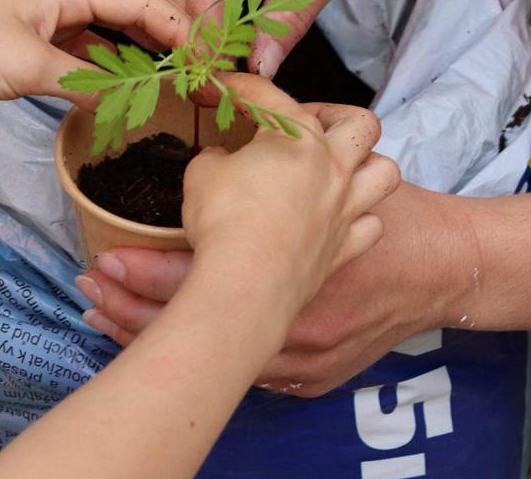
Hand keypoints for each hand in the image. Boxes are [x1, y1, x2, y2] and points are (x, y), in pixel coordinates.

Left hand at [0, 0, 189, 113]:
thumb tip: (131, 100)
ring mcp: (47, 26)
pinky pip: (84, 59)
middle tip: (199, 68)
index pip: (142, 1)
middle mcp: (64, 1)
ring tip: (172, 81)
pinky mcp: (30, 53)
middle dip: (168, 33)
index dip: (181, 27)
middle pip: (132, 8)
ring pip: (109, 35)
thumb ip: (86, 83)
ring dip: (140, 55)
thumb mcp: (29, 66)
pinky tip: (123, 94)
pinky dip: (108, 74)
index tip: (210, 59)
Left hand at [80, 182, 476, 396]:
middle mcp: (291, 316)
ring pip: (213, 359)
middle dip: (133, 313)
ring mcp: (301, 355)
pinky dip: (210, 360)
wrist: (442, 264)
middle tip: (89, 293)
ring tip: (108, 322)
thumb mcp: (320, 171)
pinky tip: (174, 353)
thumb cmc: (383, 211)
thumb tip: (208, 153)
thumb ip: (262, 169)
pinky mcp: (312, 376)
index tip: (99, 261)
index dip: (142, 271)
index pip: (196, 274)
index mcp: (287, 258)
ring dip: (161, 342)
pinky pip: (246, 374)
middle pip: (196, 327)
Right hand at [181, 80, 399, 315]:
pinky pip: (371, 226)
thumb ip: (216, 159)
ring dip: (368, 165)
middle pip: (361, 123)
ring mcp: (345, 207)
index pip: (271, 98)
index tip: (225, 86)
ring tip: (342, 169)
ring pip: (385, 172)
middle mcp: (333, 167)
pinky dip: (360, 219)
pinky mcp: (345, 247)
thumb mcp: (202, 174)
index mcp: (297, 138)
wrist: (248, 282)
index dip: (243, 87)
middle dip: (338, 116)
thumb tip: (220, 159)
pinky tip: (340, 219)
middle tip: (310, 125)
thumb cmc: (225, 220)